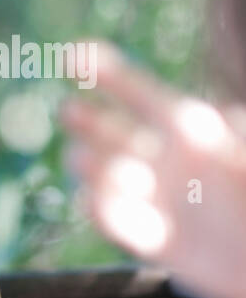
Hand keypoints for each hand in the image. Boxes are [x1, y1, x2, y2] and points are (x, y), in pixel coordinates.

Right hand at [61, 41, 245, 297]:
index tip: (73, 55)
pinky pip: (113, 222)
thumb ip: (231, 135)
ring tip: (85, 160)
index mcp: (191, 131)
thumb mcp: (243, 158)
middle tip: (69, 111)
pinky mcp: (152, 242)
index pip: (139, 93)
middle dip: (87, 121)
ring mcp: (155, 200)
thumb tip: (223, 115)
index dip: (107, 73)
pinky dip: (100, 210)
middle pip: (110, 134)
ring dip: (91, 166)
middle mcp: (165, 161)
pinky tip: (94, 200)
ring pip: (105, 175)